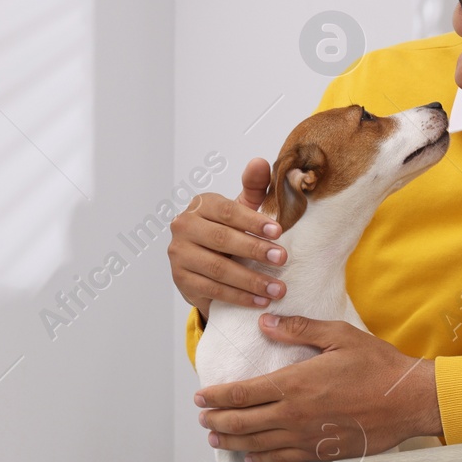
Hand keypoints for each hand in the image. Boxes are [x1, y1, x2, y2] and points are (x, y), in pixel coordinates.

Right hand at [167, 158, 288, 320]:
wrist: (204, 264)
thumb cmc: (228, 230)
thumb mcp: (242, 209)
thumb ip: (254, 187)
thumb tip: (260, 161)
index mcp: (201, 205)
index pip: (227, 211)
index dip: (253, 221)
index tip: (278, 231)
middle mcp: (184, 227)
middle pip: (222, 239)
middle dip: (255, 250)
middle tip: (282, 259)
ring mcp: (179, 254)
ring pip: (218, 268)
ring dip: (250, 280)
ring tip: (277, 288)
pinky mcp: (181, 279)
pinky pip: (212, 289)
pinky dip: (238, 297)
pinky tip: (260, 300)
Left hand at [194, 314, 442, 461]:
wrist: (409, 400)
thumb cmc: (378, 365)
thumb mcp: (340, 336)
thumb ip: (299, 329)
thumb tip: (266, 323)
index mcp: (295, 384)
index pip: (241, 394)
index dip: (216, 397)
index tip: (202, 396)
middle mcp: (294, 414)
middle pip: (241, 423)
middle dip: (216, 421)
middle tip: (203, 418)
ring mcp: (306, 437)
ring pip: (256, 445)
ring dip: (231, 442)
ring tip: (216, 438)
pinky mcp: (321, 452)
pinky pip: (281, 459)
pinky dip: (260, 458)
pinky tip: (251, 456)